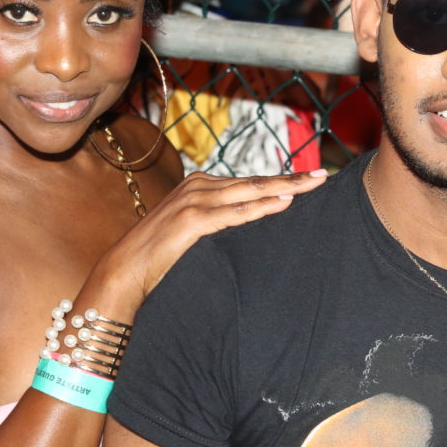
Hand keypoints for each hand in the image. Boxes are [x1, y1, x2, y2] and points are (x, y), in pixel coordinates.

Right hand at [98, 169, 327, 309]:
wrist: (123, 271)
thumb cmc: (160, 256)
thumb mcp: (196, 230)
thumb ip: (220, 218)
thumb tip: (257, 216)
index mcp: (200, 185)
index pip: (251, 180)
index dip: (283, 178)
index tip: (311, 177)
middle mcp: (199, 186)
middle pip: (256, 181)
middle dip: (293, 178)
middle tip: (323, 175)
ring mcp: (194, 200)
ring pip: (250, 192)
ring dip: (284, 188)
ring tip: (312, 185)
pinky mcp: (191, 220)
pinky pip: (234, 213)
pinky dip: (261, 207)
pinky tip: (284, 203)